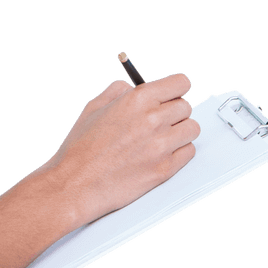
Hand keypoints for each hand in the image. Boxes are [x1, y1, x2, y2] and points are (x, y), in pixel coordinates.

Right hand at [46, 74, 200, 229]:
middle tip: (160, 119)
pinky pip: (188, 152)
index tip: (173, 93)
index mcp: (136, 100)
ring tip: (162, 137)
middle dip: (174, 111)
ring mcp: (161, 145)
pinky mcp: (165, 168)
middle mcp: (152, 120)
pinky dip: (179, 151)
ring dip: (179, 131)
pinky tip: (161, 152)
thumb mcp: (93, 108)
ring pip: (191, 129)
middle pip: (186, 107)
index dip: (176, 89)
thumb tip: (131, 87)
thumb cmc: (80, 149)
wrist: (76, 183)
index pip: (180, 84)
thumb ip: (117, 92)